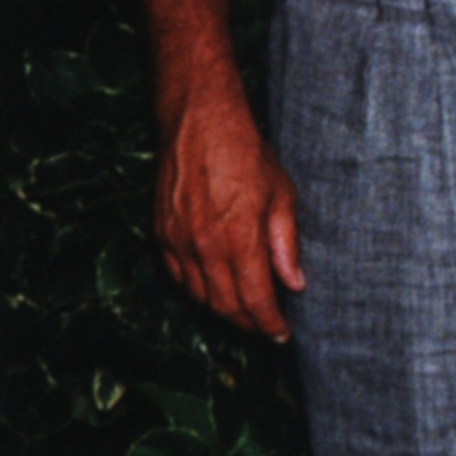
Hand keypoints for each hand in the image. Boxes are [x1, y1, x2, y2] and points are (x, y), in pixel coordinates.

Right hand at [154, 74, 305, 337]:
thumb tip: (295, 285)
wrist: (198, 121)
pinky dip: (197, 290)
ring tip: (244, 311)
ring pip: (200, 296)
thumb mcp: (281, 196)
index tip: (282, 334)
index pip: (255, 301)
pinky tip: (214, 288)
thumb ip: (286, 245)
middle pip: (226, 306)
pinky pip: (178, 277)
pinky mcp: (160, 233)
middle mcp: (205, 247)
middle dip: (248, 323)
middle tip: (266, 326)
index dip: (269, 324)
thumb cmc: (246, 153)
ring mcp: (178, 242)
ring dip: (223, 310)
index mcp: (240, 239)